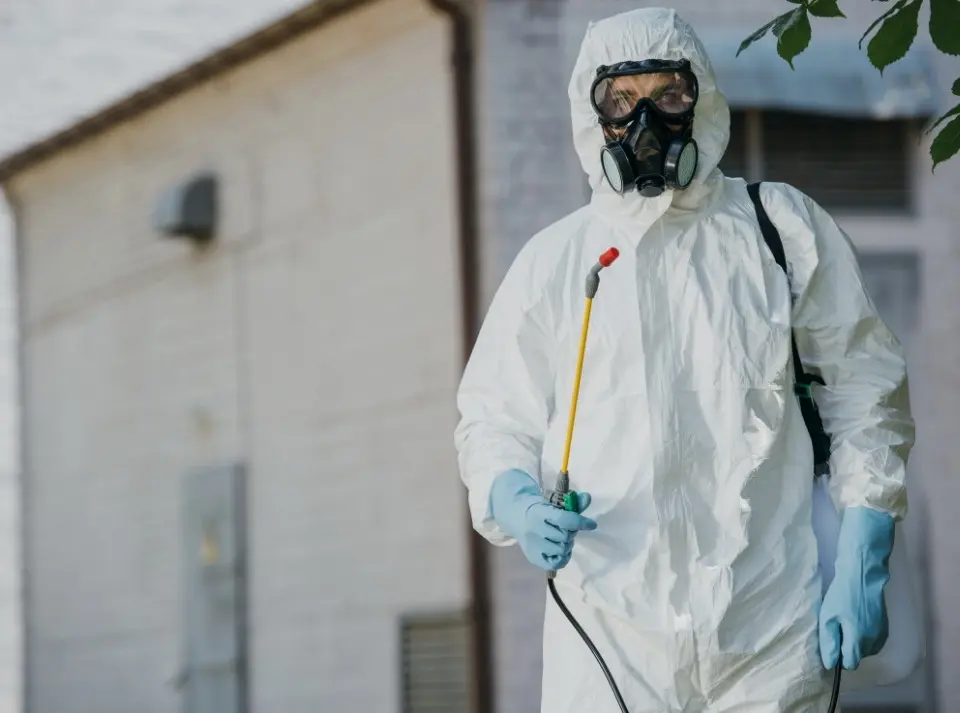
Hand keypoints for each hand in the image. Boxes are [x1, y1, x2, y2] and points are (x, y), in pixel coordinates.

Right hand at [489, 469, 596, 570]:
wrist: (516, 517)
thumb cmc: (540, 509)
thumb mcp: (554, 502)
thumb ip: (573, 502)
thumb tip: (588, 498)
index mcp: (539, 512)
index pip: (563, 520)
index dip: (580, 522)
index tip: (592, 524)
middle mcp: (533, 530)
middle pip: (565, 537)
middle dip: (571, 532)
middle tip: (567, 529)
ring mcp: (533, 546)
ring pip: (562, 550)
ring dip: (567, 544)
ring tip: (561, 538)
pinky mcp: (533, 557)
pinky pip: (556, 563)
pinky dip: (563, 557)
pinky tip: (560, 550)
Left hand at [819, 507, 894, 669]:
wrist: (863, 573)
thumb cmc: (842, 594)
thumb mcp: (828, 618)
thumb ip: (829, 643)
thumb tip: (830, 664)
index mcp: (859, 642)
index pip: (848, 664)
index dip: (837, 657)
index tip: (830, 642)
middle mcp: (874, 642)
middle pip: (856, 656)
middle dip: (845, 646)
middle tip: (835, 625)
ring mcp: (882, 634)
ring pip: (864, 647)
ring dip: (854, 639)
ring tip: (845, 619)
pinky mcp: (884, 625)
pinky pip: (871, 638)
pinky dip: (862, 632)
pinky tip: (855, 616)